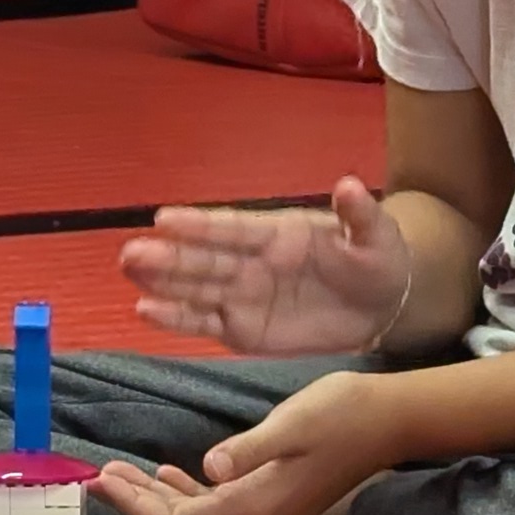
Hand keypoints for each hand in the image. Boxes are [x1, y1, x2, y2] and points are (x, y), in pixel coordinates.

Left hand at [92, 369, 408, 514]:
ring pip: (198, 514)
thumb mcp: (292, 425)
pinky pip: (219, 504)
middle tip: (98, 474)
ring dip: (158, 496)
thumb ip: (249, 449)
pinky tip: (170, 474)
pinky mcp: (274, 498)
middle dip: (138, 501)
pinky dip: (188, 492)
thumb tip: (209, 468)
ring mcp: (267, 512)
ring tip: (120, 472)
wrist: (390, 422)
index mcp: (256, 506)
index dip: (137, 506)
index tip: (103, 480)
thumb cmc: (342, 416)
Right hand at [120, 178, 409, 353]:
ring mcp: (244, 296)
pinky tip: (146, 312)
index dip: (199, 225)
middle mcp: (251, 262)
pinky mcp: (243, 330)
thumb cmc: (377, 259)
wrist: (385, 305)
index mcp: (277, 233)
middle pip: (203, 260)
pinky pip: (206, 324)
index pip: (232, 228)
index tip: (164, 219)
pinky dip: (177, 320)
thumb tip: (350, 185)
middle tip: (129, 255)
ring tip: (129, 277)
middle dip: (167, 257)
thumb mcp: (377, 235)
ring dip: (161, 285)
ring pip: (196, 290)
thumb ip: (359, 215)